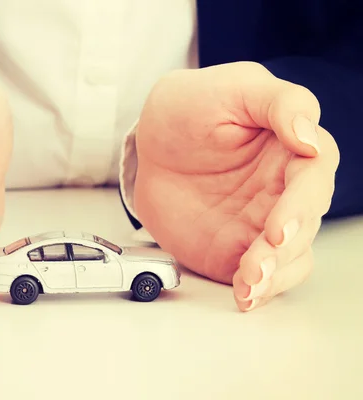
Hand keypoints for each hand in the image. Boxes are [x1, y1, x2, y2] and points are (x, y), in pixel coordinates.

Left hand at [133, 62, 338, 310]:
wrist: (149, 144)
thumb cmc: (190, 108)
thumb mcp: (232, 87)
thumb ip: (277, 102)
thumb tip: (309, 134)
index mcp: (290, 146)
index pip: (315, 173)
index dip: (301, 201)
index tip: (278, 223)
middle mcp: (285, 187)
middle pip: (307, 219)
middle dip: (289, 240)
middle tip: (266, 250)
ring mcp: (264, 221)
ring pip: (293, 254)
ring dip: (277, 272)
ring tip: (251, 281)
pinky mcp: (240, 248)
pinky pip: (263, 274)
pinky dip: (259, 289)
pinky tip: (246, 295)